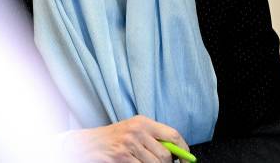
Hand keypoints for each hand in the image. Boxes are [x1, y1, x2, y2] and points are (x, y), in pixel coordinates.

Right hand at [61, 114, 189, 161]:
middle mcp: (138, 130)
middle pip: (165, 154)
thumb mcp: (134, 129)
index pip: (172, 134)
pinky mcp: (123, 157)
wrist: (92, 143)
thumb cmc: (115, 137)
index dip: (183, 149)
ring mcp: (130, 144)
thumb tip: (176, 150)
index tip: (187, 158)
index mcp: (143, 121)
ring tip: (146, 162)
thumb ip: (153, 136)